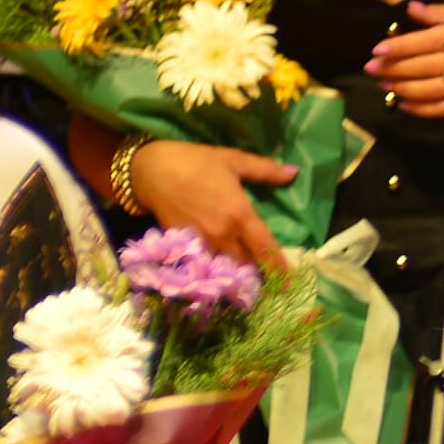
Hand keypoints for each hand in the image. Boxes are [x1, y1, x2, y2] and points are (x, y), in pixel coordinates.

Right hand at [121, 135, 295, 277]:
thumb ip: (265, 170)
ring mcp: (202, 242)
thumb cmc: (194, 162)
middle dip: (258, 271)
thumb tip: (294, 172)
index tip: (291, 283)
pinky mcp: (184, 245)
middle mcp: (223, 234)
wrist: (149, 170)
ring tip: (246, 273)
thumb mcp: (232, 160)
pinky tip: (220, 266)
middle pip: (247, 264)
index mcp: (240, 215)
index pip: (266, 249)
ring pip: (226, 266)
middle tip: (269, 275)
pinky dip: (216, 266)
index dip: (279, 268)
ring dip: (237, 270)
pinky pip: (206, 261)